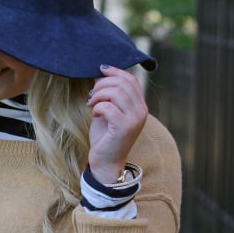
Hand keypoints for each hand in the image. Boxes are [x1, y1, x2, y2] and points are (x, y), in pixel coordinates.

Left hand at [86, 65, 147, 184]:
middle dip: (102, 84)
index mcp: (140, 106)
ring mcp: (135, 119)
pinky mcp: (124, 127)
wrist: (106, 162)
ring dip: (98, 95)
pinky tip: (94, 114)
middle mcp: (141, 111)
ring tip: (91, 104)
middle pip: (123, 83)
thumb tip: (99, 75)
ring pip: (116, 92)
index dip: (115, 71)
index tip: (100, 70)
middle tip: (91, 95)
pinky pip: (109, 107)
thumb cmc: (105, 137)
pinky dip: (98, 107)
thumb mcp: (108, 112)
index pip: (132, 80)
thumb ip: (108, 95)